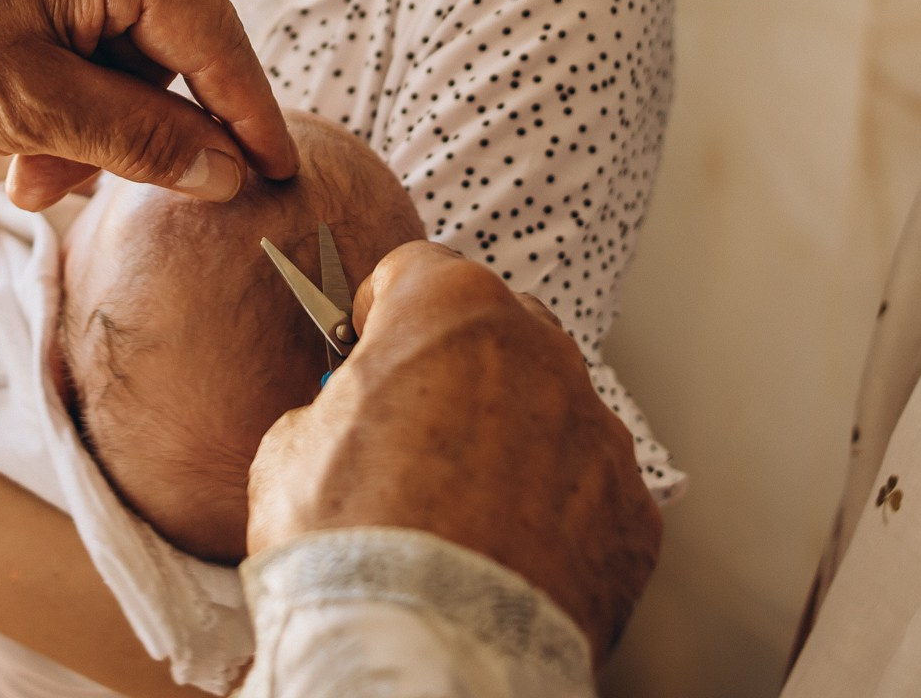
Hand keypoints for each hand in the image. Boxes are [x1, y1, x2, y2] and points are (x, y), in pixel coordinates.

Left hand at [0, 0, 296, 206]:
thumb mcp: (24, 111)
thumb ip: (137, 140)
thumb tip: (227, 172)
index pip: (210, 31)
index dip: (248, 110)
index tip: (281, 173)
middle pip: (156, 40)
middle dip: (124, 127)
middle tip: (63, 189)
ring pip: (107, 37)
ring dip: (79, 113)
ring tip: (14, 167)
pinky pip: (66, 16)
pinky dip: (51, 78)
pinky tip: (3, 123)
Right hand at [247, 244, 661, 664]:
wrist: (426, 650)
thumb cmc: (347, 541)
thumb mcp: (287, 448)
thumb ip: (332, 404)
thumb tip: (344, 421)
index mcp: (453, 307)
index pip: (417, 270)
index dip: (382, 311)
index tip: (366, 349)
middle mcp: (541, 350)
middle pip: (498, 331)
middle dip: (458, 367)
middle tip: (411, 430)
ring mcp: (598, 430)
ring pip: (552, 410)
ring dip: (513, 439)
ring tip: (462, 508)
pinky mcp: (633, 510)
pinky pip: (590, 491)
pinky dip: (557, 513)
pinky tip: (509, 555)